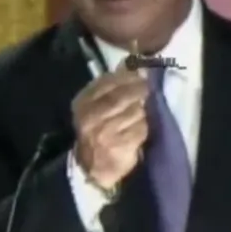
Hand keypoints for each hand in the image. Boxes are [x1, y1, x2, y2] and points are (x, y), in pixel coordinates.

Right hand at [72, 62, 149, 189]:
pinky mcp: (119, 146)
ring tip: (140, 113)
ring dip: (142, 111)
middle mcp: (91, 118)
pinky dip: (144, 128)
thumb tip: (130, 63)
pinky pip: (140, 129)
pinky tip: (140, 130)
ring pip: (134, 112)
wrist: (91, 168)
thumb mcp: (96, 107)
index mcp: (83, 104)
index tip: (140, 74)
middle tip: (147, 89)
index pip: (108, 82)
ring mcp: (104, 133)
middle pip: (122, 96)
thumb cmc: (97, 133)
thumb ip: (111, 86)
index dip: (127, 77)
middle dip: (138, 90)